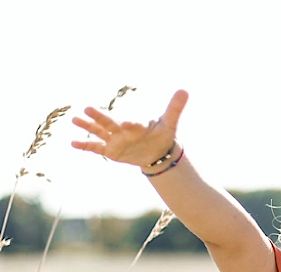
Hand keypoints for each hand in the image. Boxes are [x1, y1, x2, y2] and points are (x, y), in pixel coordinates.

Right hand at [70, 89, 187, 167]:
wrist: (156, 151)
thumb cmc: (162, 135)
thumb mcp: (170, 123)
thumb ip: (175, 108)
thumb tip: (185, 90)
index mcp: (136, 124)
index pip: (133, 124)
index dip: (132, 125)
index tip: (129, 124)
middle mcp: (122, 130)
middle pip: (109, 122)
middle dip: (99, 117)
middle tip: (87, 108)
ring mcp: (114, 139)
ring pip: (99, 132)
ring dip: (87, 126)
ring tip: (74, 119)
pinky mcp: (111, 151)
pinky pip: (96, 148)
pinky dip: (85, 145)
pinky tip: (73, 143)